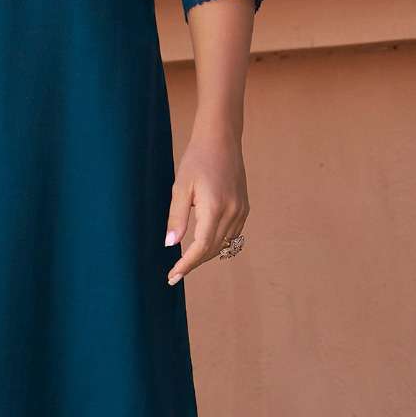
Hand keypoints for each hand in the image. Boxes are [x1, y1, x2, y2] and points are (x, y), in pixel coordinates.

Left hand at [164, 127, 247, 285]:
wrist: (221, 139)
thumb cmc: (197, 160)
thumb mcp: (181, 187)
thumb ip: (177, 217)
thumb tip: (170, 244)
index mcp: (214, 208)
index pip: (201, 247)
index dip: (186, 265)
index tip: (172, 277)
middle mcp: (232, 212)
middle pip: (212, 249)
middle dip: (193, 263)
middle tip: (174, 273)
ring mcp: (241, 211)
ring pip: (224, 244)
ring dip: (205, 254)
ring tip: (186, 260)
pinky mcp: (244, 207)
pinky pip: (232, 234)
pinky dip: (217, 243)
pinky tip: (204, 244)